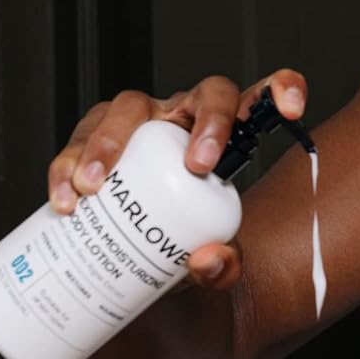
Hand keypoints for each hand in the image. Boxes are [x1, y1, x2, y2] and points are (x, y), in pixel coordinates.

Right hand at [46, 67, 309, 291]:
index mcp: (223, 136)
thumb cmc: (185, 246)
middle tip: (197, 167)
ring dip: (109, 141)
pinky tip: (66, 201)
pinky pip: (77, 138)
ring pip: (126, 107)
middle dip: (206, 123)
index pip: (257, 100)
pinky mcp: (92, 137)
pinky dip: (66, 167)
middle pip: (200, 95)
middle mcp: (183, 118)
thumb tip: (207, 260)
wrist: (138, 263)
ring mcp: (137, 122)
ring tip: (96, 188)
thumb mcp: (213, 264)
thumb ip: (224, 269)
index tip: (293, 108)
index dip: (280, 90)